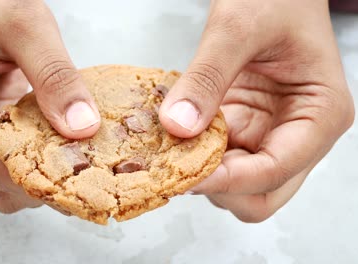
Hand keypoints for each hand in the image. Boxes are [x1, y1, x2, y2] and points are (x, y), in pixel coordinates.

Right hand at [0, 0, 100, 212]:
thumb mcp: (27, 26)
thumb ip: (55, 74)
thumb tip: (81, 127)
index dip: (31, 175)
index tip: (75, 172)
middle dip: (36, 182)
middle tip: (82, 171)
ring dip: (36, 179)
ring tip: (73, 163)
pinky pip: (1, 170)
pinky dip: (31, 168)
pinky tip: (57, 153)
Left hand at [158, 0, 354, 221]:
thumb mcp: (238, 28)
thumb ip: (207, 77)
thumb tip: (179, 126)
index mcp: (319, 114)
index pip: (276, 170)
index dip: (229, 180)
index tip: (184, 175)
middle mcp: (298, 133)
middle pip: (261, 193)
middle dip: (220, 187)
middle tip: (178, 165)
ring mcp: (269, 133)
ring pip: (237, 182)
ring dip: (203, 173)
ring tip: (171, 148)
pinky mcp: (244, 126)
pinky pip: (219, 157)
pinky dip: (195, 154)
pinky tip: (174, 136)